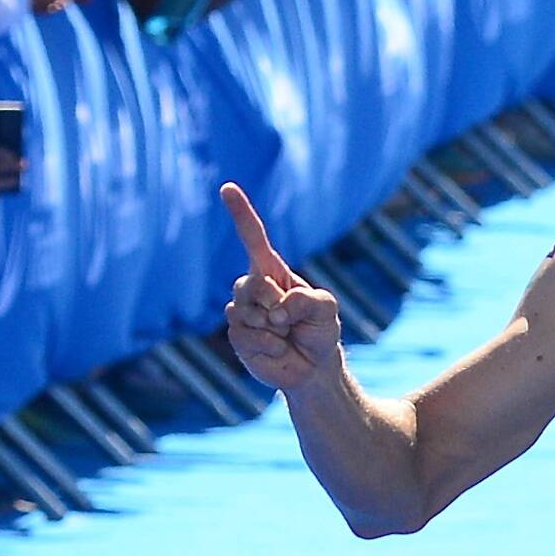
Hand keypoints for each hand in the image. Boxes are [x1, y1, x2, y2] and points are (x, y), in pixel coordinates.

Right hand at [220, 182, 339, 389]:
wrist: (313, 368)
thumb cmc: (320, 331)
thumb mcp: (326, 309)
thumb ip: (308, 300)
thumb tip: (279, 307)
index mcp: (272, 272)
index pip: (253, 238)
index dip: (240, 213)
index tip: (227, 187)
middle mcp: (253, 288)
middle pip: (249, 284)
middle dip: (272, 302)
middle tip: (289, 319)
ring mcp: (243, 312)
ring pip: (243, 311)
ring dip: (271, 328)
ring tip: (284, 334)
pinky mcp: (238, 337)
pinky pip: (244, 335)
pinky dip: (268, 345)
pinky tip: (278, 348)